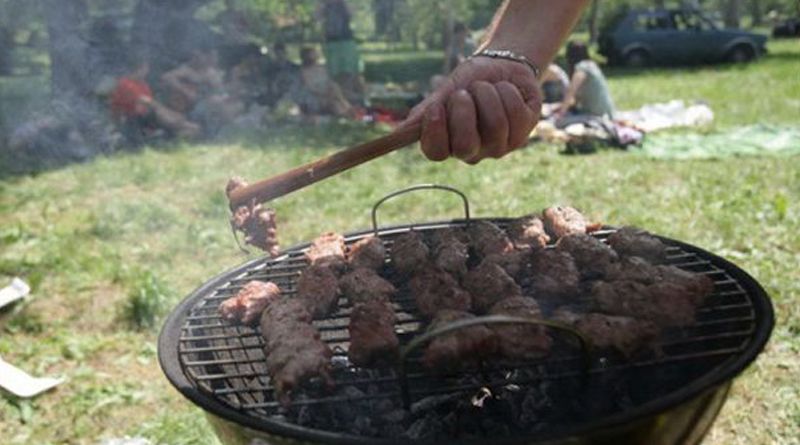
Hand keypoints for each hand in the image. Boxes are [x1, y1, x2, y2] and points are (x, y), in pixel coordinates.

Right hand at [403, 56, 541, 163]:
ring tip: (487, 87)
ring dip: (488, 94)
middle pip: (465, 145)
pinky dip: (507, 90)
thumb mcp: (445, 92)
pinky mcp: (524, 132)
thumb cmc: (470, 81)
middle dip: (464, 110)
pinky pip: (514, 112)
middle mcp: (473, 151)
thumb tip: (397, 135)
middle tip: (466, 93)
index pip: (435, 152)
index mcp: (448, 143)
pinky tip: (507, 90)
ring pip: (495, 125)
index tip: (437, 106)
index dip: (435, 130)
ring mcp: (500, 145)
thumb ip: (425, 112)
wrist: (502, 64)